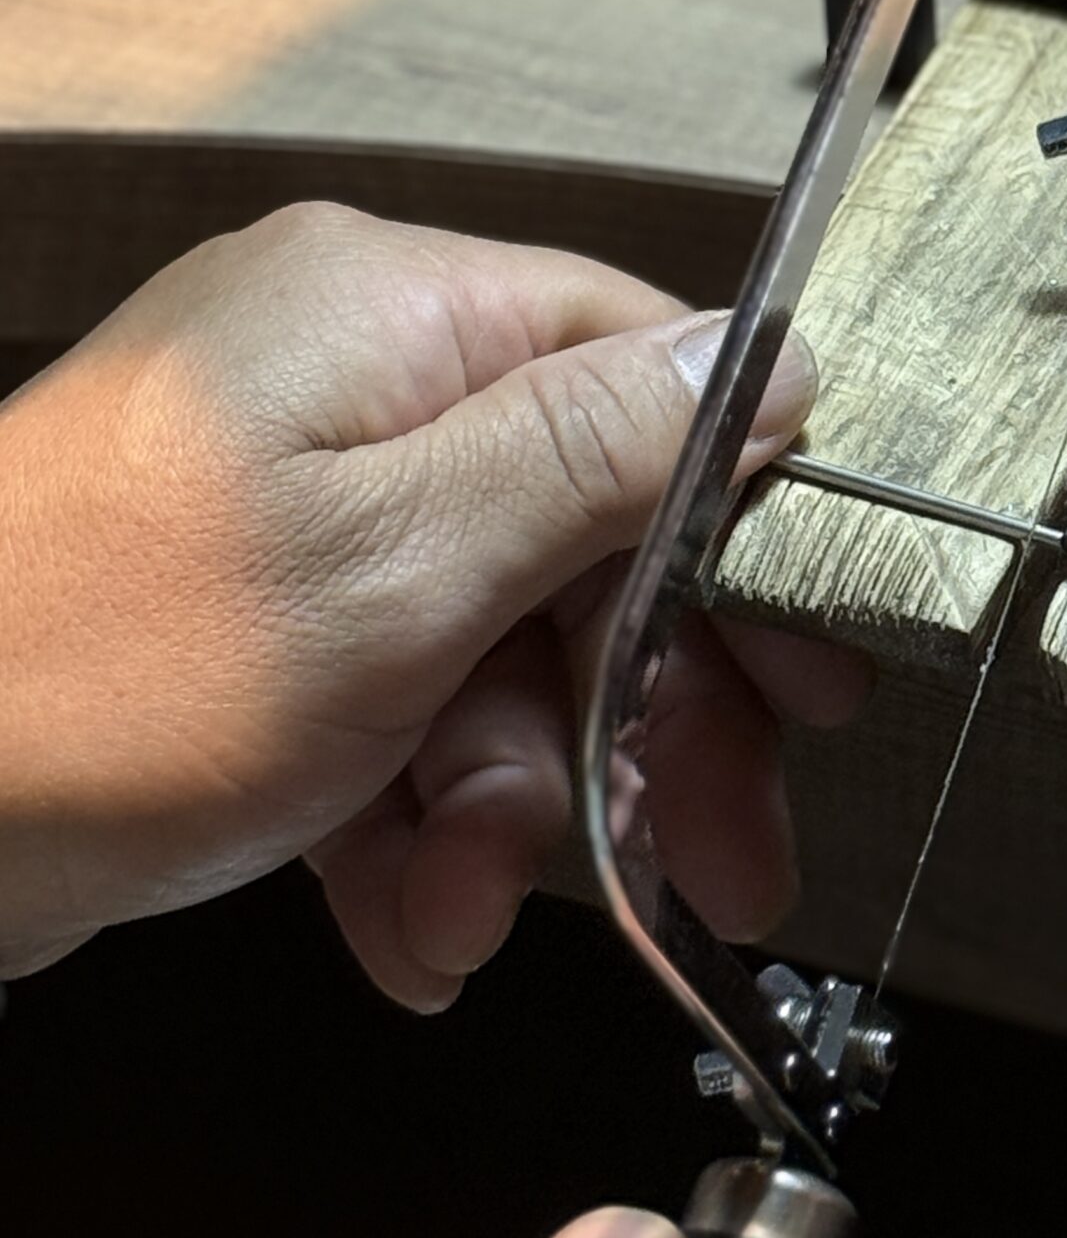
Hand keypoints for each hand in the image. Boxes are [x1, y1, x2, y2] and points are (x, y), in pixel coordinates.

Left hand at [0, 202, 865, 1001]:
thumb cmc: (88, 677)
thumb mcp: (400, 565)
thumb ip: (599, 453)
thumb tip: (768, 359)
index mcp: (386, 314)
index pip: (646, 374)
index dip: (747, 527)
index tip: (807, 662)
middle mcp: (341, 383)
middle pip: (582, 531)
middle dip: (636, 715)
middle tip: (717, 852)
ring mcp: (288, 503)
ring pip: (491, 641)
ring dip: (510, 802)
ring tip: (470, 917)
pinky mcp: (245, 614)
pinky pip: (391, 699)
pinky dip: (412, 820)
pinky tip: (409, 923)